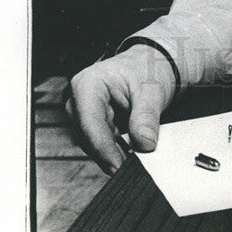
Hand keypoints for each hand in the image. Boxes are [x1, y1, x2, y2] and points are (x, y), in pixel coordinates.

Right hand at [65, 44, 177, 173]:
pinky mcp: (92, 124)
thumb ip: (146, 116)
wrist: (150, 64)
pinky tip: (131, 154)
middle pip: (88, 137)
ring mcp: (84, 113)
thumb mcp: (152, 89)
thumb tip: (144, 144)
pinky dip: (116, 150)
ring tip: (135, 159)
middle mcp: (79, 100)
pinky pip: (101, 143)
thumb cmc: (146, 69)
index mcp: (88, 84)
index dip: (103, 149)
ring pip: (93, 144)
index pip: (90, 123)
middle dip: (109, 154)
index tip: (118, 166)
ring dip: (113, 153)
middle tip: (132, 167)